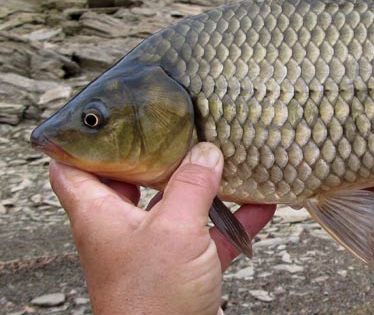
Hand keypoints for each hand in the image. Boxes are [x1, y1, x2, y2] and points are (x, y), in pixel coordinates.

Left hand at [49, 142, 275, 314]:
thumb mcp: (175, 230)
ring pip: (176, 205)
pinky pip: (207, 233)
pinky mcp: (180, 267)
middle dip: (161, 156)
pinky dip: (232, 219)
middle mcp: (120, 228)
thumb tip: (207, 152)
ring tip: (227, 161)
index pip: (73, 166)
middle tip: (182, 131)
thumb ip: (193, 185)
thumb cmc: (151, 301)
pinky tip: (260, 204)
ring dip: (205, 187)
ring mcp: (151, 249)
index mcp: (99, 213)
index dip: (85, 140)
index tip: (113, 118)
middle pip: (133, 179)